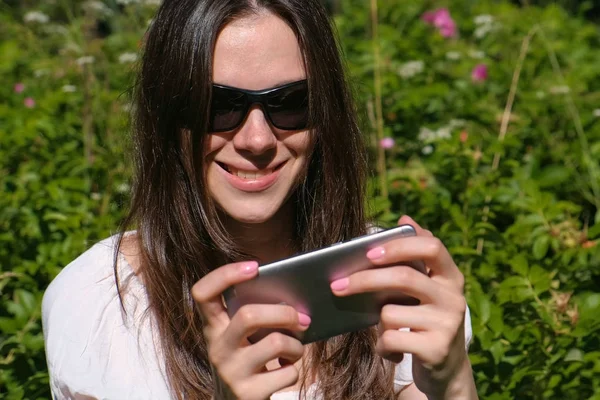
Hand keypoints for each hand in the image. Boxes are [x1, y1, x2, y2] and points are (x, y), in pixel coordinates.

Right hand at [191, 261, 309, 399]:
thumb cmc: (251, 359)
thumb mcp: (245, 336)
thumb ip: (257, 314)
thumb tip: (295, 297)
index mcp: (213, 326)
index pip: (203, 293)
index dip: (225, 275)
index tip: (255, 267)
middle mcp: (217, 348)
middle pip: (248, 315)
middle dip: (283, 313)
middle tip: (302, 318)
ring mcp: (231, 372)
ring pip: (275, 343)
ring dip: (296, 345)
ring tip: (295, 350)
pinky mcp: (248, 394)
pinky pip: (286, 373)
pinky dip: (294, 370)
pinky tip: (285, 371)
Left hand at [330, 216, 470, 396]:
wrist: (448, 369)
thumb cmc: (425, 319)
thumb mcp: (425, 289)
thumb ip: (414, 258)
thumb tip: (404, 219)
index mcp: (451, 276)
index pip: (431, 247)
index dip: (399, 246)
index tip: (368, 252)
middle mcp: (454, 297)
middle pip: (404, 277)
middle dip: (364, 280)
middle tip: (337, 285)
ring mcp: (448, 324)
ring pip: (390, 312)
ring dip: (378, 323)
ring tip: (387, 329)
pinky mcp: (436, 349)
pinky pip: (391, 339)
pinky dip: (383, 346)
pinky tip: (392, 350)